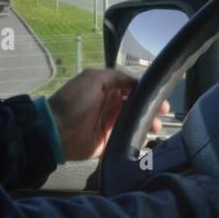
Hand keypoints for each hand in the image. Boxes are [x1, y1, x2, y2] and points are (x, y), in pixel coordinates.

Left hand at [47, 68, 168, 160]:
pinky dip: (139, 138)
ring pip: (136, 121)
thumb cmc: (74, 101)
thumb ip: (116, 76)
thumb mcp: (93, 78)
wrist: (56, 131)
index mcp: (107, 88)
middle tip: (162, 112)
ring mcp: (111, 123)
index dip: (147, 91)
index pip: (132, 87)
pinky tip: (146, 137)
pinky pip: (128, 139)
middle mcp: (111, 104)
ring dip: (148, 123)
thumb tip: (136, 81)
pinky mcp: (110, 140)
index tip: (160, 95)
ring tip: (155, 126)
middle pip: (137, 105)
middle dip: (151, 107)